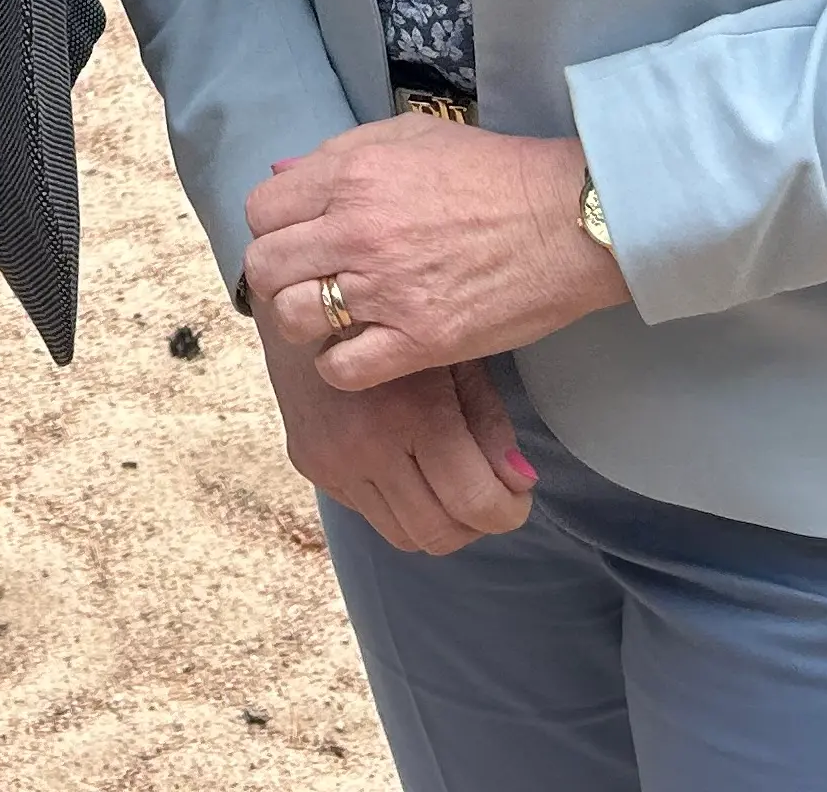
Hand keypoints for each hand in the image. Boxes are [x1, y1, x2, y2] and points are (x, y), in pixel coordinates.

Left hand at [241, 118, 627, 391]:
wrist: (567, 219)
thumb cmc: (493, 172)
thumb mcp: (411, 136)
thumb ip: (338, 152)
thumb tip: (281, 170)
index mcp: (352, 175)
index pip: (261, 208)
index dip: (274, 226)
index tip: (298, 238)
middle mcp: (357, 231)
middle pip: (265, 267)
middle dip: (279, 276)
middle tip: (310, 282)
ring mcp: (386, 289)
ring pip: (293, 319)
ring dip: (306, 322)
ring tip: (336, 318)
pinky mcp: (420, 340)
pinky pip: (342, 369)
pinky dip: (340, 366)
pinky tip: (362, 351)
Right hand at [257, 310, 535, 557]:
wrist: (306, 290)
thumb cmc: (395, 314)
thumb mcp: (455, 354)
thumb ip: (490, 421)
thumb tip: (521, 480)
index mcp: (412, 413)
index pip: (474, 504)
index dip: (508, 512)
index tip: (516, 497)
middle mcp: (365, 446)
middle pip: (439, 534)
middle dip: (475, 524)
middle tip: (488, 495)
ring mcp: (331, 460)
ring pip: (402, 536)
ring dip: (436, 521)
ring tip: (451, 485)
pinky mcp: (307, 463)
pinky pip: (367, 513)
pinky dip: (397, 504)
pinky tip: (406, 465)